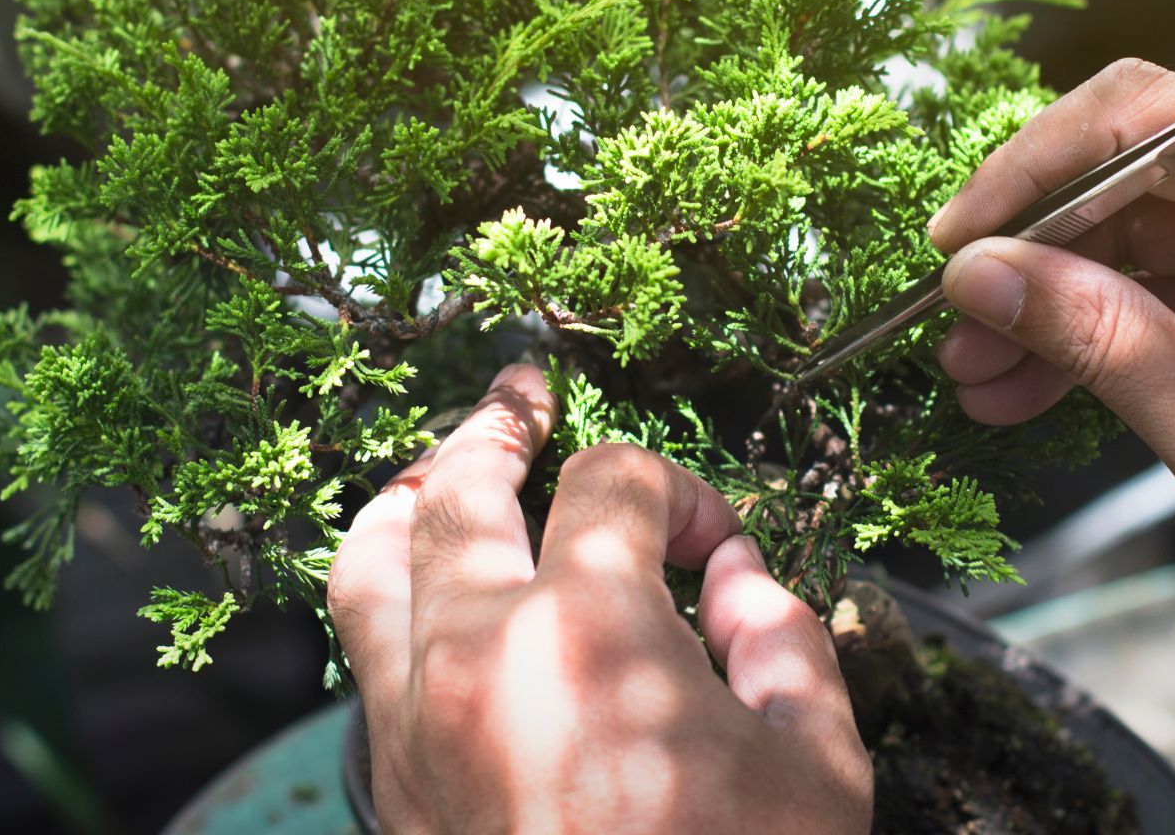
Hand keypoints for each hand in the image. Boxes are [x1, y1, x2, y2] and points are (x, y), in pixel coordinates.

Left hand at [328, 365, 871, 834]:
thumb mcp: (816, 768)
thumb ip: (786, 641)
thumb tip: (739, 579)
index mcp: (592, 632)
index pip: (614, 483)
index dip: (678, 492)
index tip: (715, 549)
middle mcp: (478, 652)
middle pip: (461, 485)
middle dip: (502, 425)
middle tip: (526, 394)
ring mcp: (415, 717)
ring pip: (370, 557)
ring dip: (411, 495)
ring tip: (446, 469)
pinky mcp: (392, 780)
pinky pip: (359, 648)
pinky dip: (386, 590)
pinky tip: (430, 587)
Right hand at [928, 59, 1174, 657]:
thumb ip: (1099, 338)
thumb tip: (977, 273)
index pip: (1132, 123)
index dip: (1023, 174)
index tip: (949, 244)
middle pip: (1118, 174)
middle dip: (1025, 253)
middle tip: (950, 328)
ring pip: (1127, 236)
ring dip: (1048, 305)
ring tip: (974, 378)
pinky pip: (1157, 286)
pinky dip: (1094, 335)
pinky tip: (1026, 392)